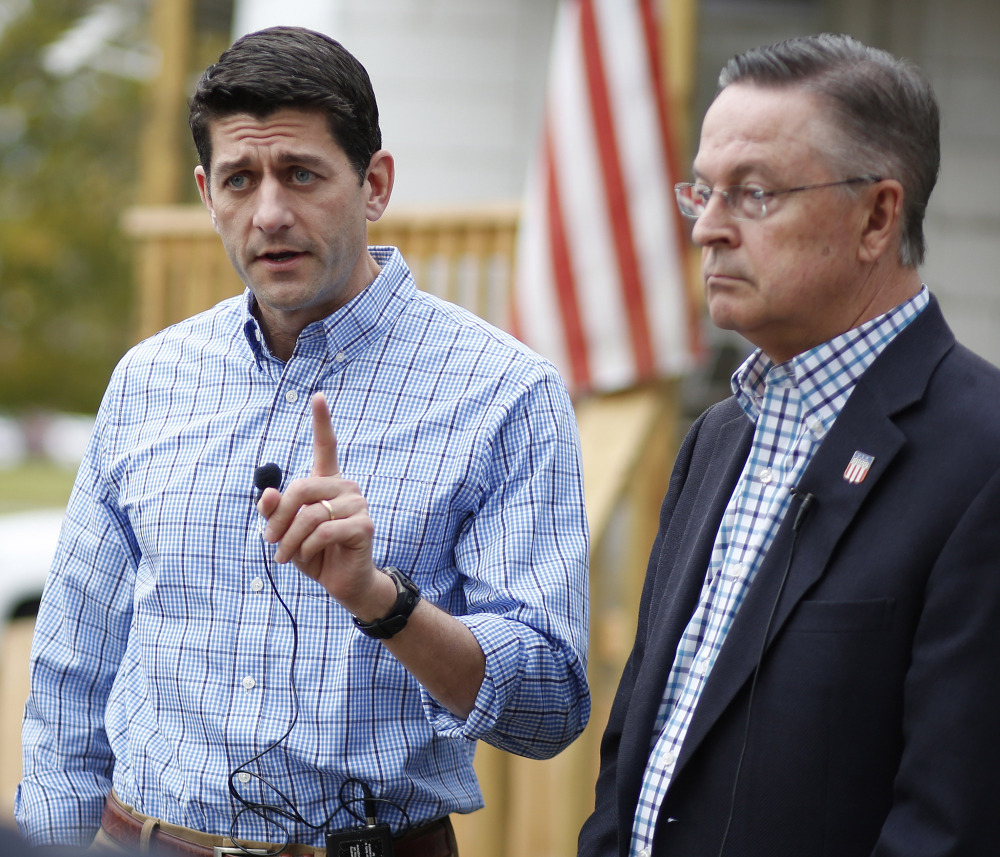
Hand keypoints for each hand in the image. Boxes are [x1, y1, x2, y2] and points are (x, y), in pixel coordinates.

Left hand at [256, 393, 389, 614]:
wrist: (343, 583)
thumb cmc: (314, 553)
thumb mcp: (286, 532)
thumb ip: (274, 512)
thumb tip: (267, 494)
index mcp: (328, 482)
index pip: (327, 445)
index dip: (322, 421)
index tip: (318, 396)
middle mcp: (346, 487)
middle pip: (300, 488)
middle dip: (278, 518)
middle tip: (269, 541)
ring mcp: (358, 504)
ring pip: (309, 514)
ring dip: (288, 541)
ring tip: (285, 556)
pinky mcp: (364, 525)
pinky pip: (322, 531)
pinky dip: (305, 548)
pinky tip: (307, 558)